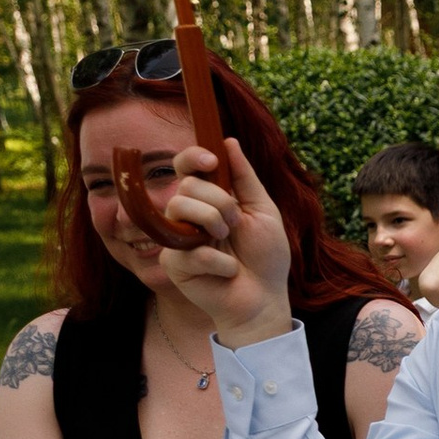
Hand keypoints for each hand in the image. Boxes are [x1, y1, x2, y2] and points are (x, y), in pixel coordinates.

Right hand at [158, 140, 293, 344]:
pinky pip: (188, 250)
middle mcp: (188, 214)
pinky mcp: (173, 264)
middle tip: (234, 224)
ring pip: (178, 208)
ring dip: (214, 223)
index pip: (187, 167)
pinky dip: (218, 261)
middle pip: (186, 185)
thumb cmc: (266, 257)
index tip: (210, 160)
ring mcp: (177, 238)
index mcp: (209, 198)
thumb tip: (228, 141)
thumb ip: (245, 177)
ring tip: (229, 241)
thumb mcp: (263, 210)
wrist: (265, 298)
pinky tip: (228, 271)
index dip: (192, 157)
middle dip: (219, 201)